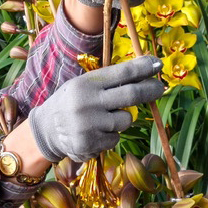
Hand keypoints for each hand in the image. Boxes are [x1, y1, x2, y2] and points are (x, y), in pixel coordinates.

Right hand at [29, 56, 164, 162]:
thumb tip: (144, 75)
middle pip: (131, 94)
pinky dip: (111, 135)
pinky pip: (116, 138)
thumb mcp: (83, 85)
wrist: (46, 129)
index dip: (143, 68)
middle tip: (161, 88)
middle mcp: (88, 102)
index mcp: (86, 83)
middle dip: (150, 90)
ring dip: (122, 119)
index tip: (157, 64)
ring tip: (104, 118)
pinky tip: (95, 132)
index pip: (122, 73)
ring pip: (125, 120)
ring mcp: (89, 124)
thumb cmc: (71, 103)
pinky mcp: (90, 143)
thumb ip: (109, 83)